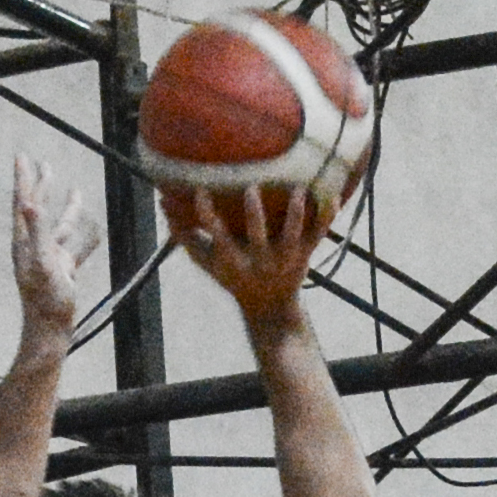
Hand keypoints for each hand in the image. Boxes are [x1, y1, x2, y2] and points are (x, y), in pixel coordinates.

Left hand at [9, 159, 95, 343]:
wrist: (51, 329)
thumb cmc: (45, 298)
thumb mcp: (42, 262)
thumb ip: (37, 232)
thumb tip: (30, 202)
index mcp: (26, 240)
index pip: (24, 201)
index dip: (23, 178)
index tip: (22, 156)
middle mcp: (35, 245)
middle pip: (38, 208)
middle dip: (41, 186)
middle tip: (44, 164)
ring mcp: (50, 257)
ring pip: (60, 225)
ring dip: (66, 207)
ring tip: (74, 189)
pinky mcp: (63, 270)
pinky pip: (78, 248)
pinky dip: (87, 237)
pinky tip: (97, 229)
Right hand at [164, 179, 333, 334]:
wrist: (270, 309)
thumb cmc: (233, 278)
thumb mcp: (206, 262)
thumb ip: (184, 234)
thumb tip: (161, 201)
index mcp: (234, 261)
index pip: (217, 236)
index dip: (207, 215)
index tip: (201, 191)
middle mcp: (259, 260)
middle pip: (256, 236)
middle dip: (254, 214)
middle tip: (252, 188)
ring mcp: (285, 259)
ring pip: (292, 234)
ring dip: (296, 213)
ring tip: (299, 189)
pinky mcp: (304, 256)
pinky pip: (318, 236)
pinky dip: (327, 218)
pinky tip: (335, 196)